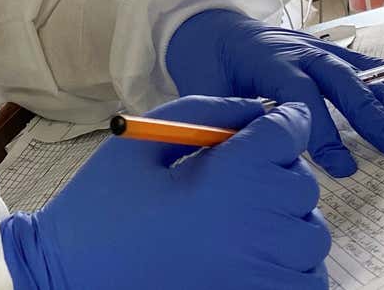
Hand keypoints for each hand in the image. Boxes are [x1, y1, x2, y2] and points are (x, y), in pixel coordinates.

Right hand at [0, 97, 328, 289]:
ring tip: (243, 221)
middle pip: (301, 182)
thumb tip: (258, 111)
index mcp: (230, 176)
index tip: (261, 131)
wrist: (72, 275)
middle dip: (275, 172)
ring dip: (287, 221)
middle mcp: (257, 225)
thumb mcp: (144, 140)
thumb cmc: (102, 206)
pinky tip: (255, 256)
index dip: (278, 124)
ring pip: (311, 233)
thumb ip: (207, 113)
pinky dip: (294, 267)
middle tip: (234, 180)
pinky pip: (308, 282)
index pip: (290, 132)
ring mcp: (262, 271)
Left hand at [166, 9, 383, 177]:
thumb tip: (248, 154)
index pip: (299, 94)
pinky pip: (367, 64)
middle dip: (370, 116)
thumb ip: (226, 118)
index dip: (320, 130)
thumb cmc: (207, 65)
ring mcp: (318, 50)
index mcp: (267, 60)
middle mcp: (299, 51)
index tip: (340, 165)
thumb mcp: (203, 91)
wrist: (209, 25)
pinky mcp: (329, 52)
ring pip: (362, 74)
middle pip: (340, 82)